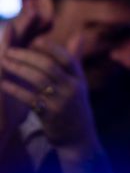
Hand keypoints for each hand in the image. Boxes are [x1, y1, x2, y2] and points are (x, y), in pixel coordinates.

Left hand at [0, 34, 100, 163]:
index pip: (66, 57)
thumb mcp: (79, 82)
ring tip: (3, 62)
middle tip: (9, 50)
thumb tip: (78, 35)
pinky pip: (29, 98)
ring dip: (18, 69)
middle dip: (27, 56)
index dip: (51, 47)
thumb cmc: (75, 106)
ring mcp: (61, 101)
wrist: (78, 137)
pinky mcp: (49, 115)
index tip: (34, 40)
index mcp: (79, 78)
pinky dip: (15, 89)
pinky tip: (3, 83)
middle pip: (49, 66)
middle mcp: (72, 88)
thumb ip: (76, 59)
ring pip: (38, 80)